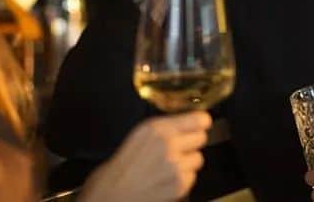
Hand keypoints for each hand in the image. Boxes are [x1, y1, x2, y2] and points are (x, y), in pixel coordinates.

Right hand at [80, 111, 211, 201]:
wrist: (112, 194)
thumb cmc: (122, 165)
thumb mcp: (140, 135)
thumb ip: (164, 127)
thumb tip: (189, 122)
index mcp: (157, 128)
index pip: (198, 119)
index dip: (201, 122)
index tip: (201, 123)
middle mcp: (168, 145)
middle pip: (201, 138)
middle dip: (192, 142)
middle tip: (179, 148)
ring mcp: (176, 166)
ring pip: (198, 158)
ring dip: (188, 162)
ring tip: (168, 167)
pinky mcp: (179, 185)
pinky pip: (192, 177)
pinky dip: (183, 179)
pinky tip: (166, 179)